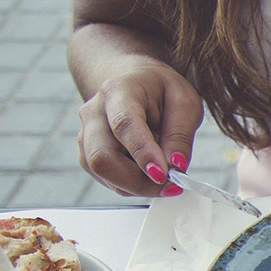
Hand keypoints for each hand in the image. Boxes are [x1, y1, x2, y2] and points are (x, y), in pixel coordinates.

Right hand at [74, 62, 202, 197]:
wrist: (134, 83)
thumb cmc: (161, 92)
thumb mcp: (184, 103)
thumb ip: (179, 135)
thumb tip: (174, 166)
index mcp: (118, 91)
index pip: (124, 125)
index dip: (143, 153)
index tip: (163, 175)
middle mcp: (93, 113)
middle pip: (102, 157)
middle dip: (138, 181)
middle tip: (171, 186)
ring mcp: (86, 135)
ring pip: (103, 174)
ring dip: (138, 185)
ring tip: (165, 177)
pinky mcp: (88, 155)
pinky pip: (108, 180)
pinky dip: (132, 185)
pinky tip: (149, 174)